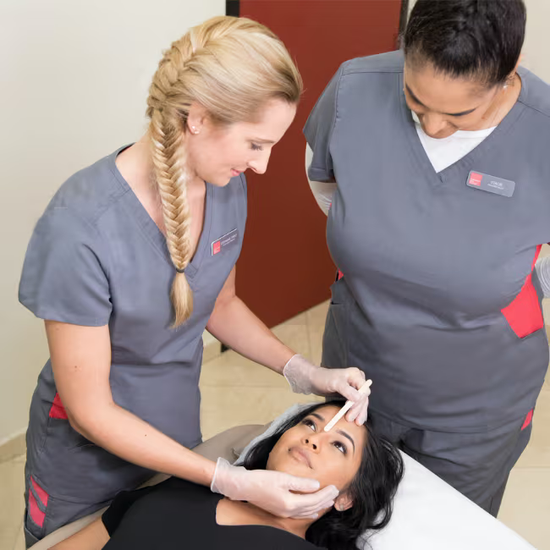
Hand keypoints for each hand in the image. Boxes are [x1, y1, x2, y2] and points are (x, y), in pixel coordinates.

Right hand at [211, 458, 338, 518]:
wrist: (244, 486)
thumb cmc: (261, 479)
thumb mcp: (283, 477)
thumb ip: (301, 483)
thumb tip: (316, 484)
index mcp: (291, 503)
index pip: (314, 500)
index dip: (326, 494)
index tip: (336, 487)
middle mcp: (289, 511)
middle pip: (313, 508)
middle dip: (325, 501)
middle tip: (336, 493)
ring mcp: (284, 512)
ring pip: (307, 512)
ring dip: (319, 507)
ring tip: (328, 502)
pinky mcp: (280, 510)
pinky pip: (300, 513)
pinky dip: (309, 511)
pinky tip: (312, 510)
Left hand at [283, 354, 369, 424]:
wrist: (314, 380)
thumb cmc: (323, 378)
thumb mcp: (335, 383)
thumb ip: (346, 390)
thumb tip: (358, 398)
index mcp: (356, 374)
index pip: (363, 390)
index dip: (359, 401)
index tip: (350, 409)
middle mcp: (358, 380)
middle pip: (363, 397)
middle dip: (358, 409)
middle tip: (350, 419)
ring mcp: (355, 387)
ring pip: (361, 401)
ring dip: (359, 412)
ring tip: (356, 423)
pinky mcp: (351, 393)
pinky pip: (357, 403)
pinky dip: (357, 411)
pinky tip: (357, 419)